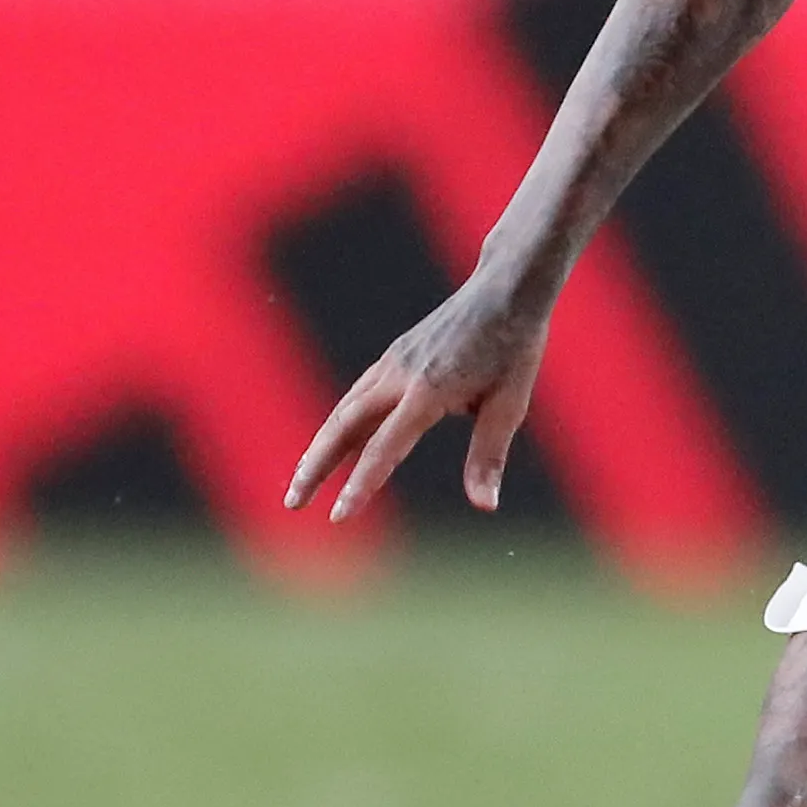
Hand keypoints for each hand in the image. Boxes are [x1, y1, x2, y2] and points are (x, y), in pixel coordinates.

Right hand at [288, 280, 551, 522]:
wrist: (505, 289)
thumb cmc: (513, 348)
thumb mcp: (510, 405)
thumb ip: (488, 457)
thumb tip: (485, 506)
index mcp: (429, 391)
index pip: (384, 448)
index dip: (360, 485)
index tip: (338, 517)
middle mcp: (400, 375)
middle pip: (343, 427)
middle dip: (315, 468)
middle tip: (292, 504)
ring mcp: (393, 362)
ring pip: (344, 410)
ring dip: (320, 447)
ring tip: (303, 482)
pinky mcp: (395, 356)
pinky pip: (359, 395)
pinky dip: (342, 424)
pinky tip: (339, 445)